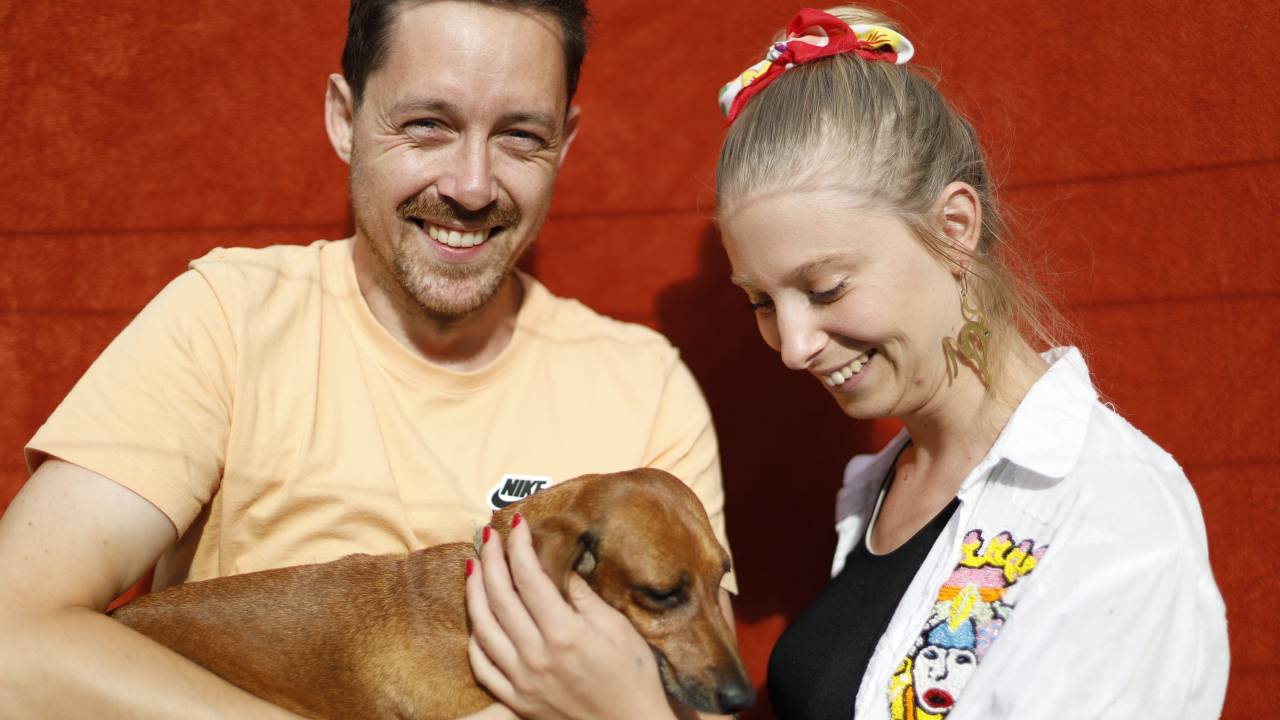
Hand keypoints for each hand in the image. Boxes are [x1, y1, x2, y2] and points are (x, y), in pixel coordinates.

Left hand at [465, 515, 674, 719]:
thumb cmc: (633, 676)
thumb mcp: (617, 628)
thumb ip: (584, 597)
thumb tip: (562, 567)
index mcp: (563, 633)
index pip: (529, 578)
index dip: (519, 546)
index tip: (515, 523)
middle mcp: (536, 655)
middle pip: (500, 597)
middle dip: (490, 559)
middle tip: (487, 535)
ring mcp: (522, 679)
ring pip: (482, 628)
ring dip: (474, 592)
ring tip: (473, 565)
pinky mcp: (516, 699)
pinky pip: (482, 666)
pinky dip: (475, 639)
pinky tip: (476, 620)